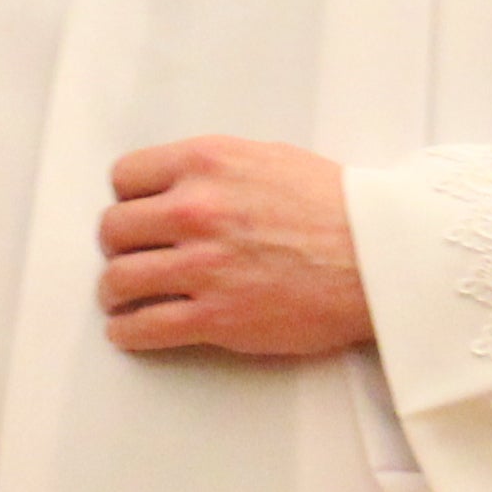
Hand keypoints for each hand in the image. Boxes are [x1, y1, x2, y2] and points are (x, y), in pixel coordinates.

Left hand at [98, 138, 369, 358]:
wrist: (379, 258)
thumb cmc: (337, 208)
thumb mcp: (269, 159)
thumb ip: (215, 170)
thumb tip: (177, 186)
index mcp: (207, 163)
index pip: (125, 176)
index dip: (129, 197)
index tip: (136, 213)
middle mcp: (195, 210)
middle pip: (112, 229)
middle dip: (120, 245)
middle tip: (133, 255)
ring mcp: (201, 266)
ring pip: (117, 280)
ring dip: (116, 291)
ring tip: (125, 297)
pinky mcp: (213, 316)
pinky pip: (141, 328)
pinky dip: (128, 332)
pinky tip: (131, 330)